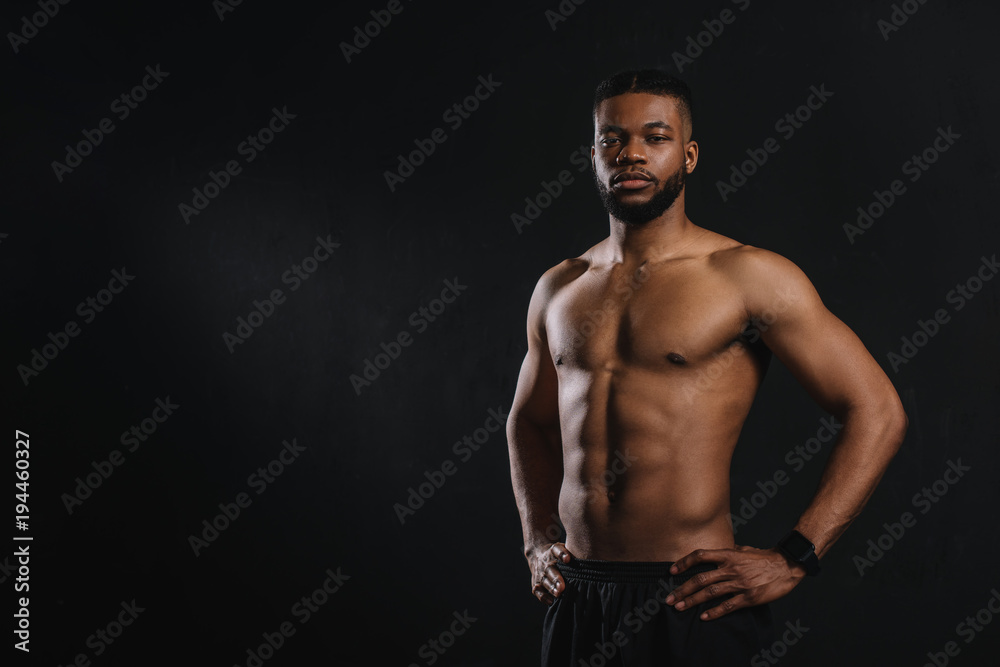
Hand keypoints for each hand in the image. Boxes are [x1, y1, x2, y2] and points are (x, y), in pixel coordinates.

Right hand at [527, 542, 572, 605]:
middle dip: (556, 578)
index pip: (556, 550)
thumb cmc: (558, 555)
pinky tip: (550, 601)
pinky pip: (537, 590)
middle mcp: (546, 562)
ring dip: (551, 587)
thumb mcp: (564, 549)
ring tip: (558, 593)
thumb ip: (574, 554)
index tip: (568, 559)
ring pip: (544, 580)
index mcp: (553, 551)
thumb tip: (591, 562)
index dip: (561, 554)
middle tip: (562, 586)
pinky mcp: (536, 582)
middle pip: (550, 569)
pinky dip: (543, 596)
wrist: (537, 554)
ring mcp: (540, 573)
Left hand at [664, 545, 806, 619]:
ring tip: (680, 607)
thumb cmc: (765, 558)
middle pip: (700, 578)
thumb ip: (729, 552)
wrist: (786, 566)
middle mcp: (731, 568)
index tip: (672, 571)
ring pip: (710, 593)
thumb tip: (717, 554)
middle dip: (682, 589)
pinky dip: (714, 612)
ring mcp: (740, 583)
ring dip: (692, 601)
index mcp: (728, 555)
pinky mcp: (749, 597)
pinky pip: (728, 606)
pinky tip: (704, 617)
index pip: (700, 556)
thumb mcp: (744, 550)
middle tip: (670, 598)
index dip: (684, 562)